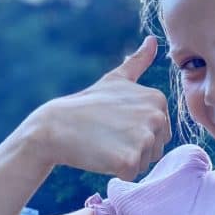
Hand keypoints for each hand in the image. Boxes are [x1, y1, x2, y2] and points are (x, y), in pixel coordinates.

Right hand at [36, 36, 171, 179]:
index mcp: (158, 99)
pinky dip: (116, 171)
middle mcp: (156, 116)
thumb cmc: (86, 104)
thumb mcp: (115, 79)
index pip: (160, 131)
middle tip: (109, 134)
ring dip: (126, 160)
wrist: (55, 126)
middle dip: (134, 147)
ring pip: (145, 163)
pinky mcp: (129, 160)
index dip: (136, 132)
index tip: (116, 122)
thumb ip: (138, 62)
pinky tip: (101, 155)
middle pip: (156, 149)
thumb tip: (153, 40)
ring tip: (105, 143)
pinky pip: (131, 174)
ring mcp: (144, 138)